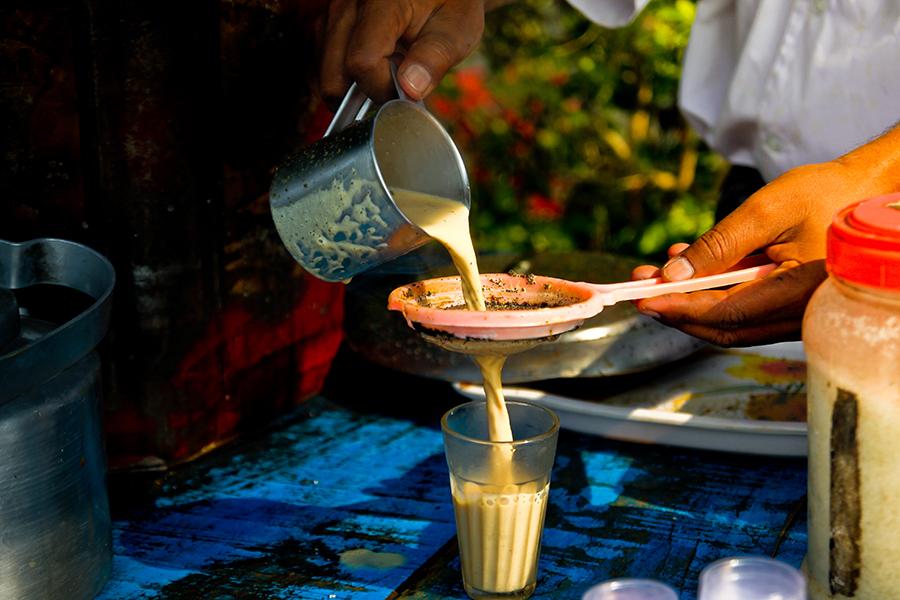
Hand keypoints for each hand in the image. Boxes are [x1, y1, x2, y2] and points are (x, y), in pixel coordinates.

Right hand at [318, 0, 484, 106]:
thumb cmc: (450, 3)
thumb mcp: (457, 28)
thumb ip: (435, 57)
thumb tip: (410, 89)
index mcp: (382, 1)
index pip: (362, 62)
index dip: (383, 88)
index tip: (407, 90)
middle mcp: (349, 2)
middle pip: (334, 74)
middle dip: (363, 93)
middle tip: (395, 85)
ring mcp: (334, 10)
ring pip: (325, 71)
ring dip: (352, 85)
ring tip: (386, 69)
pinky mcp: (328, 19)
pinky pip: (323, 61)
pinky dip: (344, 74)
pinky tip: (372, 66)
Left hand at [630, 159, 890, 345]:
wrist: (866, 191)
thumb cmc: (826, 193)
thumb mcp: (765, 211)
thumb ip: (718, 245)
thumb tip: (673, 275)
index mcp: (798, 294)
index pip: (727, 314)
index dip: (682, 310)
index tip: (644, 300)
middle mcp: (798, 314)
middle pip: (724, 327)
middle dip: (677, 308)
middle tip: (640, 288)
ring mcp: (794, 313)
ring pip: (730, 321)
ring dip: (690, 299)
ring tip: (657, 270)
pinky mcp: (788, 304)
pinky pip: (744, 308)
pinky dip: (712, 292)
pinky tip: (690, 265)